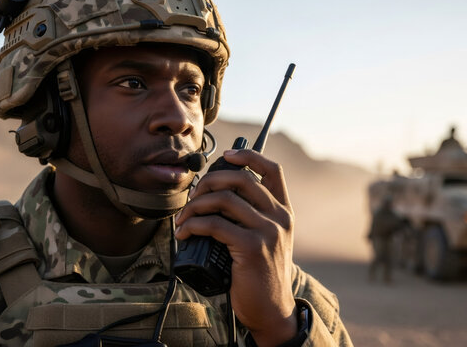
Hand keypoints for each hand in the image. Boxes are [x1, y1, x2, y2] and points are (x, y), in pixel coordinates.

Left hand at [175, 149, 297, 345]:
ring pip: (224, 199)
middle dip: (209, 182)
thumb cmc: (259, 274)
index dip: (248, 155)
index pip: (272, 170)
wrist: (271, 310)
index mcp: (283, 211)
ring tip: (183, 219)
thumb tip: (214, 195)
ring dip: (194, 206)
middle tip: (193, 197)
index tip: (226, 156)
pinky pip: (214, 224)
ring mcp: (268, 231)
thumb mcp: (266, 240)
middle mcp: (280, 217)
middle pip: (241, 178)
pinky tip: (185, 233)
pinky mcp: (252, 247)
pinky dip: (193, 225)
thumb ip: (251, 217)